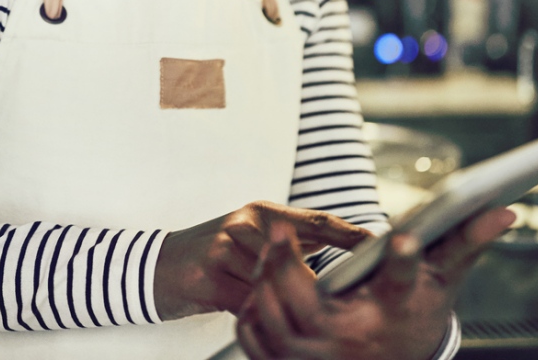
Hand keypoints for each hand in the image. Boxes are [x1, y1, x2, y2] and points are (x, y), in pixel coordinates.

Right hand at [154, 201, 373, 320]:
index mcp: (261, 212)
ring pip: (272, 284)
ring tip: (309, 322)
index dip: (350, 234)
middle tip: (352, 299)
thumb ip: (287, 244)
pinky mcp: (209, 274)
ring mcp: (225, 248)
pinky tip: (271, 325)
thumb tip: (337, 251)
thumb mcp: (250, 238)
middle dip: (321, 283)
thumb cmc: (211, 255)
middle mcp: (245, 224)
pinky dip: (260, 316)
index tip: (380, 246)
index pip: (316, 221)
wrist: (157, 266)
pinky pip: (248, 302)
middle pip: (297, 259)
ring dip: (288, 306)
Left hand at [236, 206, 515, 359]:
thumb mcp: (442, 281)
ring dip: (265, 284)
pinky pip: (256, 339)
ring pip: (275, 320)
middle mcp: (355, 342)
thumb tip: (504, 208)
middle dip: (288, 265)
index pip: (403, 286)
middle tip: (279, 230)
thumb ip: (464, 241)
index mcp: (395, 314)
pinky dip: (251, 313)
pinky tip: (258, 290)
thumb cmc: (416, 314)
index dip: (407, 262)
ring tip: (267, 253)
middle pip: (310, 304)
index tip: (407, 237)